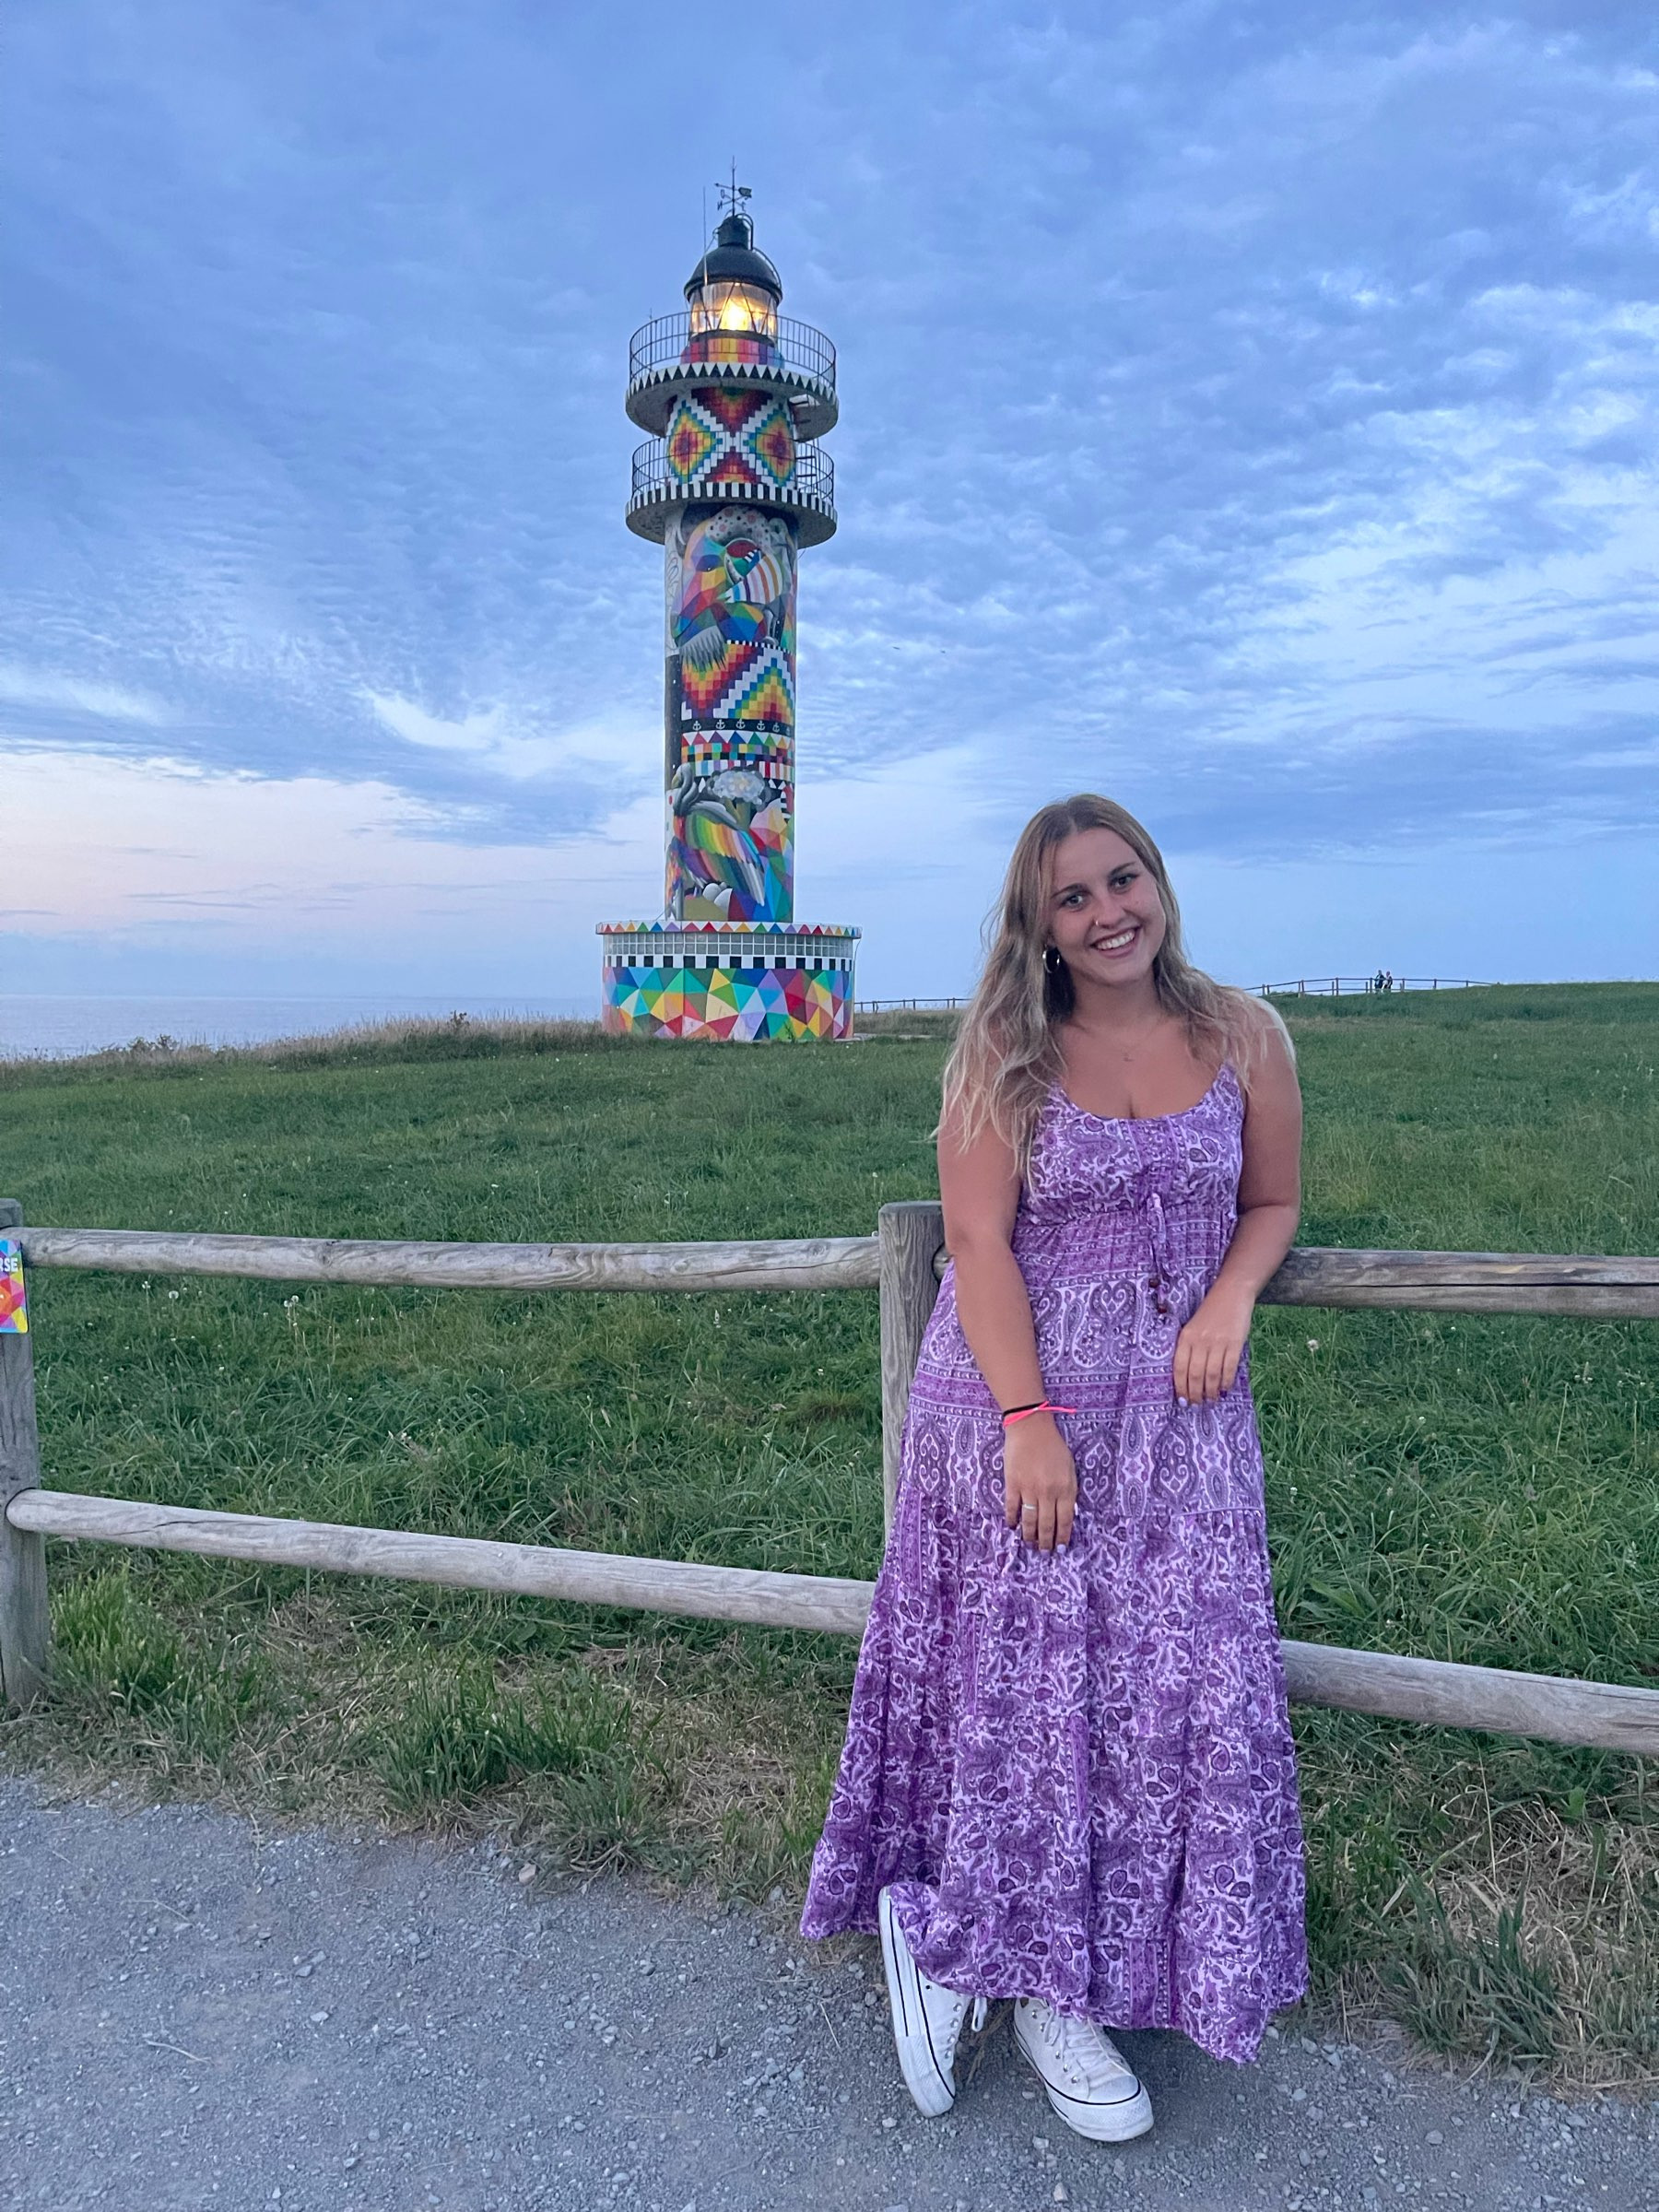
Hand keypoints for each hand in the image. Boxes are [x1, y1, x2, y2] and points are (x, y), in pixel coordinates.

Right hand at [1003, 1413, 1076, 1549]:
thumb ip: (1069, 1491)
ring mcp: (1029, 1489)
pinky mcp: (1013, 1483)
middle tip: (1044, 1552)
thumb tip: (1066, 1513)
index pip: (1065, 1520)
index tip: (1060, 1548)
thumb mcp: (1070, 1468)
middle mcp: (1048, 1492)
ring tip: (1029, 1544)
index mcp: (1066, 1488)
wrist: (1030, 1427)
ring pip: (1029, 1520)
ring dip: (1029, 1535)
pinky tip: (1012, 1526)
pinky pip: (1012, 1507)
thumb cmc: (1053, 1446)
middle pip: (1047, 1525)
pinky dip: (1012, 1519)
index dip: (1062, 1537)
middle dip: (1046, 1542)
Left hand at [1172, 1286, 1253, 1403]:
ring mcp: (1217, 1342)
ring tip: (1211, 1400)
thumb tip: (1189, 1377)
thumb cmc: (1210, 1313)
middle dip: (1195, 1394)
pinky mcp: (1234, 1343)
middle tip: (1197, 1404)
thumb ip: (1189, 1348)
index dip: (1180, 1387)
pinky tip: (1224, 1388)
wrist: (1231, 1294)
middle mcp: (1199, 1341)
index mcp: (1185, 1337)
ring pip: (1212, 1375)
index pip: (1179, 1368)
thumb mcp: (1192, 1327)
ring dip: (1211, 1391)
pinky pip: (1229, 1368)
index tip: (1182, 1400)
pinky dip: (1226, 1382)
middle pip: (1195, 1375)